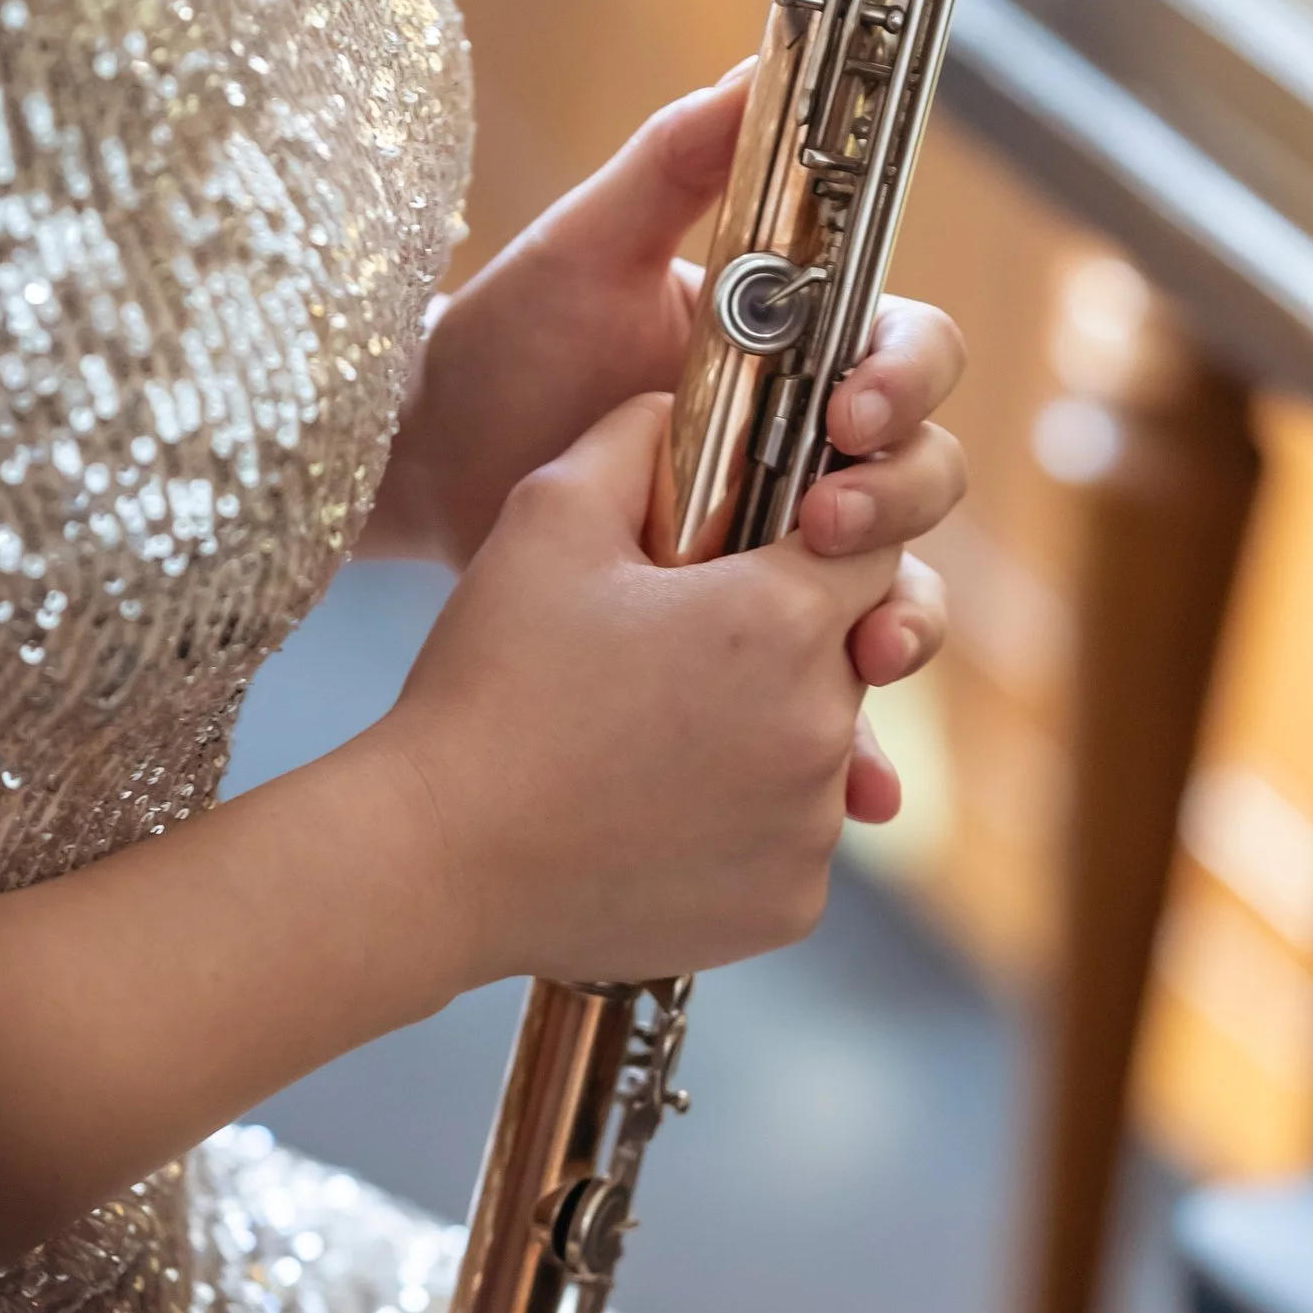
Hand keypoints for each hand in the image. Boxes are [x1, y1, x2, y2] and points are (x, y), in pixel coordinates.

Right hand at [364, 392, 902, 995]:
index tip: (759, 557)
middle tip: (681, 657)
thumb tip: (687, 404)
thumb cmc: (490, 684)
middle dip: (787, 646)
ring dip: (767, 741)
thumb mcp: (549, 515)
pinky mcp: (790, 909)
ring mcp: (812, 830)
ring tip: (656, 742)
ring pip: (826, 758)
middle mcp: (822, 726)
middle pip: (851, 658)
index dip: (819, 544)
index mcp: (783, 619)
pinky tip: (659, 816)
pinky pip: (795, 849)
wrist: (440, 858)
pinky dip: (746, 833)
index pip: (873, 550)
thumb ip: (640, 434)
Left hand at [370, 71, 966, 788]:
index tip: (844, 414)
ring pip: (900, 594)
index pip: (907, 361)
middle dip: (900, 511)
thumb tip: (751, 66)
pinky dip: (858, 751)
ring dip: (905, 630)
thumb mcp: (579, 252)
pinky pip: (829, 701)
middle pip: (924, 482)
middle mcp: (809, 459)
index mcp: (799, 360)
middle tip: (825, 536)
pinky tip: (862, 792)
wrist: (425, 476)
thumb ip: (673, 168)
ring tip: (867, 666)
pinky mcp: (752, 644)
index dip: (904, 387)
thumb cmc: (501, 345)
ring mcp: (784, 558)